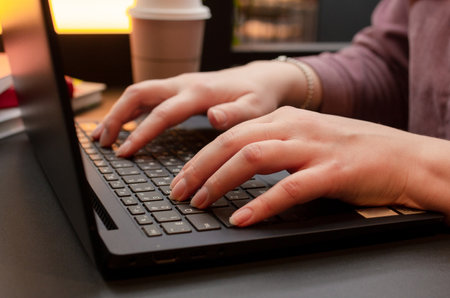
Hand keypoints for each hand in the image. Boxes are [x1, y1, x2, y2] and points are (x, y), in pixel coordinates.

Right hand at [91, 61, 307, 155]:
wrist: (259, 79)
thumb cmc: (257, 96)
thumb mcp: (255, 108)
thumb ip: (235, 114)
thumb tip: (214, 117)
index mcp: (198, 92)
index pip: (162, 113)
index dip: (140, 133)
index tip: (123, 152)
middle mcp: (183, 85)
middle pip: (139, 94)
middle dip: (116, 117)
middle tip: (101, 142)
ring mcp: (178, 85)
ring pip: (138, 94)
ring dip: (118, 113)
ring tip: (101, 136)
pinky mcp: (178, 89)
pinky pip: (147, 97)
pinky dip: (130, 111)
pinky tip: (122, 126)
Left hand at [170, 106, 449, 225]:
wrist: (402, 156)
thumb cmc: (352, 150)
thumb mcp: (305, 137)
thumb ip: (272, 145)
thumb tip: (235, 165)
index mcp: (284, 118)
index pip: (230, 132)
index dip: (200, 156)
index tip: (182, 178)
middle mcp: (293, 127)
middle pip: (232, 141)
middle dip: (198, 168)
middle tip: (179, 192)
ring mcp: (312, 147)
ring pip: (252, 158)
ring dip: (220, 181)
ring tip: (201, 202)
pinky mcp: (332, 171)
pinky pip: (288, 188)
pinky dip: (261, 205)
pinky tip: (243, 219)